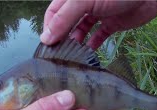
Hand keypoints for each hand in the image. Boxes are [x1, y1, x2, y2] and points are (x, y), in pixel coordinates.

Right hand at [41, 0, 156, 48]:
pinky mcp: (110, 25)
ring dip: (75, 44)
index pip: (53, 13)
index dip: (49, 29)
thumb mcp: (85, 1)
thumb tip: (46, 38)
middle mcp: (83, 5)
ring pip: (80, 32)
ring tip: (72, 58)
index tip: (47, 46)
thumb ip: (64, 18)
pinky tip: (88, 56)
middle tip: (58, 57)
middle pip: (66, 23)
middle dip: (61, 38)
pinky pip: (96, 37)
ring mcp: (97, 15)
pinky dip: (92, 46)